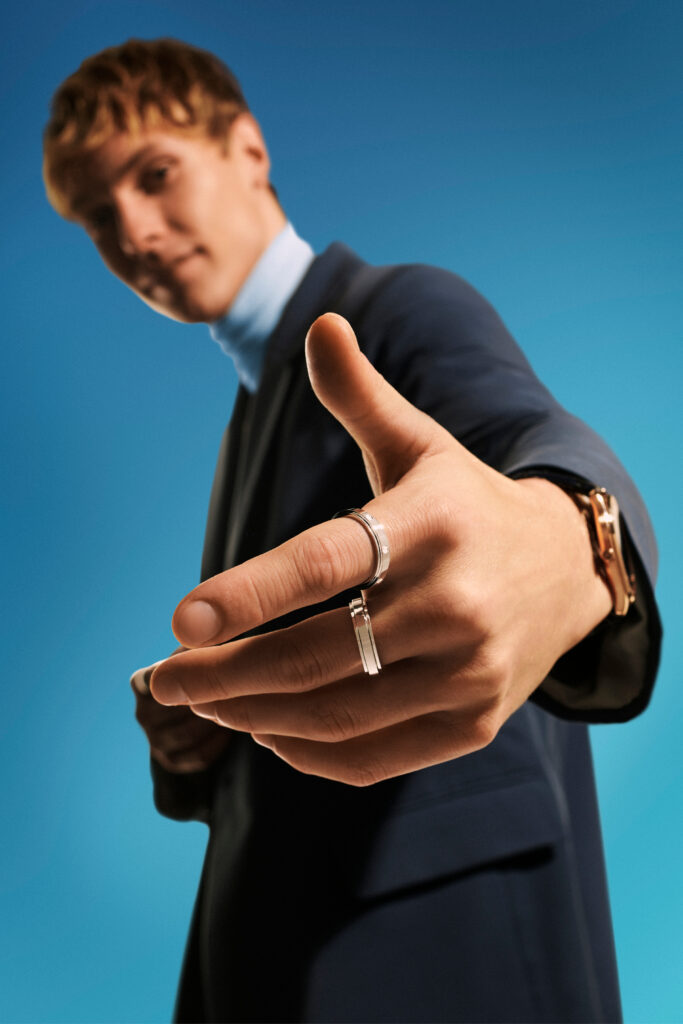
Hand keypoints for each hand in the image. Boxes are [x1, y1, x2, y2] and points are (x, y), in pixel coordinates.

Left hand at [150, 313, 610, 785]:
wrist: (564, 572)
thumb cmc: (468, 505)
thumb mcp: (422, 445)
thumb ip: (363, 395)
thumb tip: (319, 324)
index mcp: (431, 524)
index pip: (324, 562)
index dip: (247, 594)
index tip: (179, 620)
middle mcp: (456, 601)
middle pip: (315, 655)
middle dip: (224, 674)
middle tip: (166, 676)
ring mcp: (470, 671)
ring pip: (336, 714)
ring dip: (254, 715)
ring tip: (207, 698)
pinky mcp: (474, 722)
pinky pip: (372, 757)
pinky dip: (306, 752)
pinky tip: (267, 729)